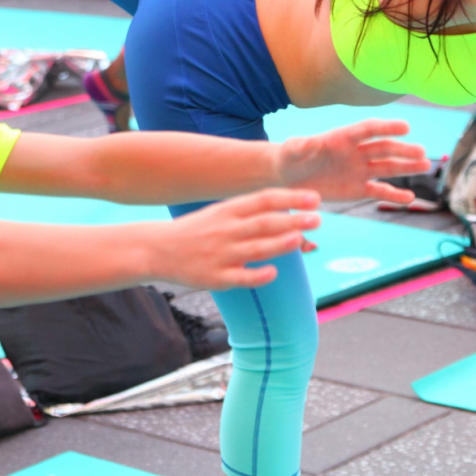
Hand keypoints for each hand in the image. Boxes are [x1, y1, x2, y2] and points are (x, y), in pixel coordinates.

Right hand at [154, 189, 321, 288]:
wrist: (157, 249)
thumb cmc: (197, 230)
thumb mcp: (221, 213)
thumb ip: (252, 212)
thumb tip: (290, 209)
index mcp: (229, 210)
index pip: (264, 199)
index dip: (291, 198)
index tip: (315, 197)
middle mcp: (226, 229)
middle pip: (264, 223)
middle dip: (293, 220)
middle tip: (318, 219)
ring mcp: (220, 254)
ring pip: (255, 248)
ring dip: (280, 244)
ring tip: (301, 239)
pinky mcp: (214, 277)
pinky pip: (239, 277)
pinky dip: (257, 275)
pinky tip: (273, 273)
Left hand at [275, 119, 431, 202]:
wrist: (290, 176)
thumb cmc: (291, 157)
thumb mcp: (292, 150)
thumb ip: (302, 145)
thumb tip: (310, 142)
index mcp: (343, 137)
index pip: (369, 130)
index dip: (386, 128)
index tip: (406, 127)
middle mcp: (357, 152)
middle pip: (384, 149)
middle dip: (402, 150)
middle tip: (421, 152)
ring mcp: (360, 170)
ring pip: (387, 168)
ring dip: (406, 167)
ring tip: (425, 165)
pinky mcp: (358, 188)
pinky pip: (379, 191)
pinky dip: (394, 195)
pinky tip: (409, 198)